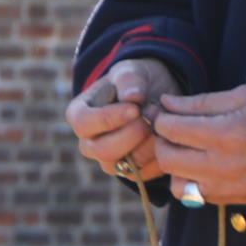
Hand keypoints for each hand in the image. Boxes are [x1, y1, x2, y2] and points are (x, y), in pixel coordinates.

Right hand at [67, 58, 180, 179]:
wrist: (155, 95)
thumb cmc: (136, 82)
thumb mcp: (131, 71)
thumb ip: (129, 80)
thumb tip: (133, 98)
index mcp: (79, 115)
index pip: (83, 124)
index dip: (108, 119)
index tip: (135, 108)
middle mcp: (89, 142)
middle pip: (103, 151)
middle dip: (133, 134)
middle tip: (153, 113)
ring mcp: (108, 160)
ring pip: (124, 166)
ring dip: (149, 145)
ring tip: (162, 122)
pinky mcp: (130, 171)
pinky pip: (143, 174)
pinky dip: (159, 158)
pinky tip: (166, 138)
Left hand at [149, 83, 245, 205]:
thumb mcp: (242, 96)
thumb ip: (199, 103)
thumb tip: (165, 104)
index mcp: (225, 134)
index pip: (171, 130)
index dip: (162, 119)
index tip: (163, 113)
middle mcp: (225, 165)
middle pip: (167, 159)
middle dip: (163, 142)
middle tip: (172, 131)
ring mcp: (231, 186)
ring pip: (178, 184)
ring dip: (176, 167)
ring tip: (188, 151)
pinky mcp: (238, 198)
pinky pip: (198, 196)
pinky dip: (193, 181)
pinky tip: (204, 165)